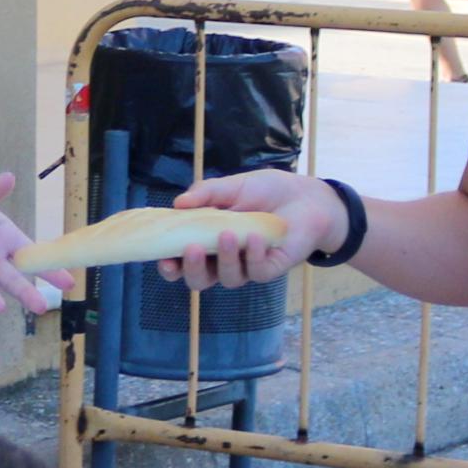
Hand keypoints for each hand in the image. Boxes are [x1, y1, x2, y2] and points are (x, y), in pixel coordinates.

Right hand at [161, 169, 333, 289]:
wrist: (305, 196)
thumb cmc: (265, 192)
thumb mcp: (232, 186)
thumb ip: (206, 194)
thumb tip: (178, 203)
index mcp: (207, 241)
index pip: (181, 262)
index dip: (169, 265)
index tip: (162, 258)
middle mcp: (223, 260)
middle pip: (200, 280)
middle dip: (192, 269)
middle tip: (192, 249)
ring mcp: (246, 267)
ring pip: (228, 279)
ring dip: (225, 259)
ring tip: (228, 234)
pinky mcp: (270, 269)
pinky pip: (256, 272)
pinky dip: (253, 255)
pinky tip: (255, 237)